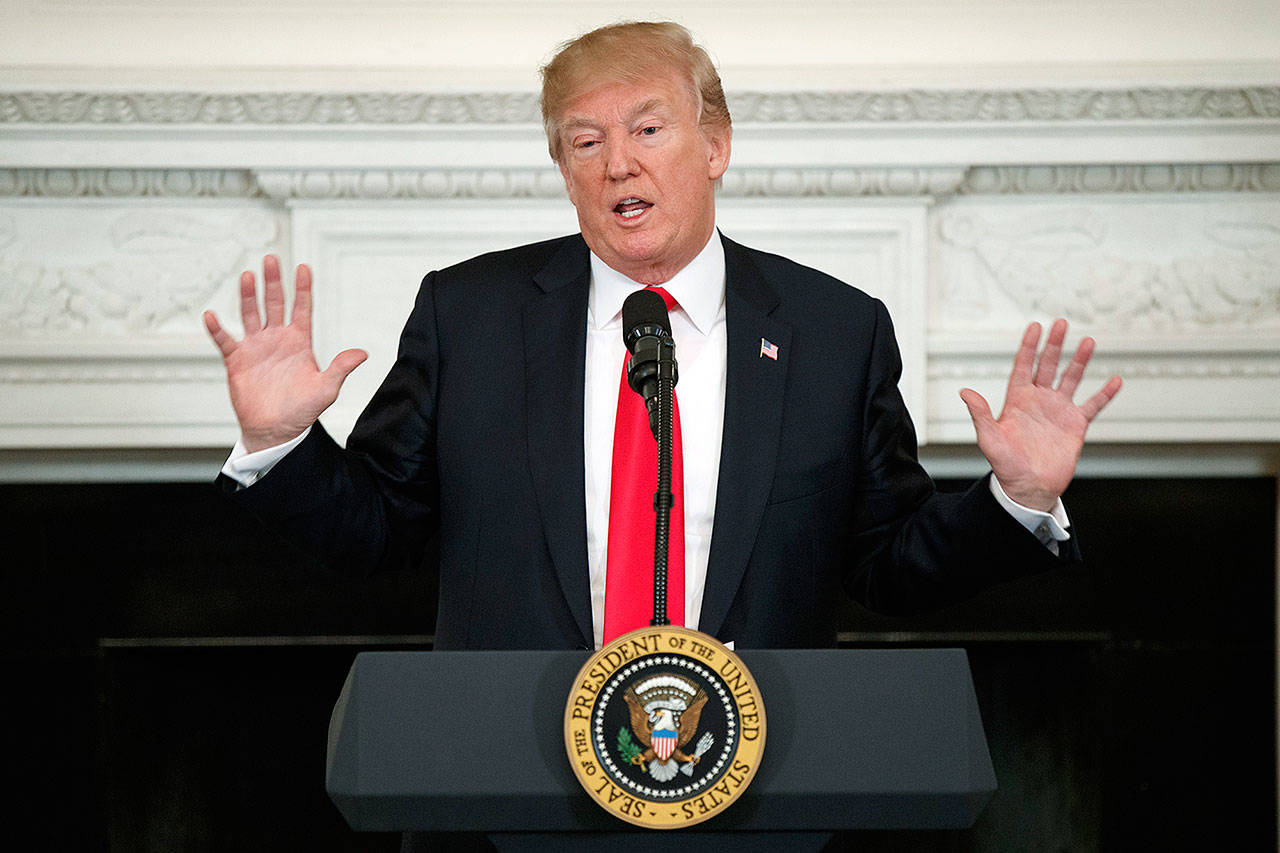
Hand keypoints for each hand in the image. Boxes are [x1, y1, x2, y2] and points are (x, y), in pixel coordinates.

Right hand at [204, 255, 366, 452]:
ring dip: (248, 296)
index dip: (303, 288)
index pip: (302, 308)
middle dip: (273, 282)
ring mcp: (256, 347)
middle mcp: (277, 339)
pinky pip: (225, 340)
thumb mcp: (326, 389)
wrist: (276, 430)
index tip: (304, 267)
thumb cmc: (303, 410)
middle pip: (275, 303)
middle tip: (270, 259)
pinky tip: (212, 315)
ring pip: (250, 314)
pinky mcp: (237, 360)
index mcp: (299, 342)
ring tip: (248, 276)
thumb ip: (341, 368)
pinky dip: (218, 329)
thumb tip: (362, 353)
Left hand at [959, 319, 1120, 511]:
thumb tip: (965, 392)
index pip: (1023, 366)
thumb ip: (980, 414)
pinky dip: (1105, 394)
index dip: (1028, 346)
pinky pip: (1093, 405)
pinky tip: (1115, 381)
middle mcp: (1038, 401)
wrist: (1029, 488)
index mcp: (1017, 400)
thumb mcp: (990, 439)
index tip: (1035, 326)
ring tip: (1089, 341)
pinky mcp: (1075, 425)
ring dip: (1079, 361)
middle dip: (1054, 345)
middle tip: (1061, 323)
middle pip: (1047, 366)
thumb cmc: (1006, 466)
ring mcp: (1058, 411)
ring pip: (1071, 379)